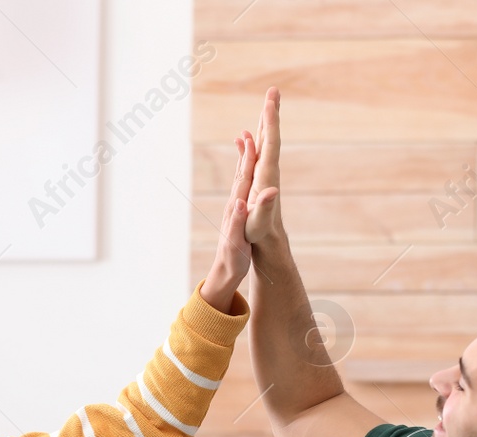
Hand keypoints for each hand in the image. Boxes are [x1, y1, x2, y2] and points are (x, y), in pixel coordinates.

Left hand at [200, 128, 259, 312]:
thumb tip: (241, 203)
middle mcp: (234, 203)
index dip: (248, 159)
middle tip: (253, 125)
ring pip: (242, 175)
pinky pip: (243, 185)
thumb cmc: (232, 260)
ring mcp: (235, 206)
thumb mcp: (235, 244)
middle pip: (242, 171)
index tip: (252, 138)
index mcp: (236, 208)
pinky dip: (246, 171)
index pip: (243, 179)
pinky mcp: (238, 211)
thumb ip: (237, 223)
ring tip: (248, 136)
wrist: (224, 272)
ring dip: (246, 156)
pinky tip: (248, 165)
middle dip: (248, 149)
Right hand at [244, 87, 283, 246]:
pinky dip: (250, 143)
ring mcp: (264, 174)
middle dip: (271, 113)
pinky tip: (245, 137)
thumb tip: (272, 190)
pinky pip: (255, 155)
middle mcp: (268, 170)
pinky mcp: (258, 180)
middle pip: (272, 136)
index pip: (271, 143)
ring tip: (266, 104)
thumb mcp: (260, 222)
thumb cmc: (260, 234)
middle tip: (274, 90)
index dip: (271, 122)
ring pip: (265, 143)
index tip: (270, 101)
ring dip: (265, 123)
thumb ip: (265, 207)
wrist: (268, 241)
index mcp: (267, 175)